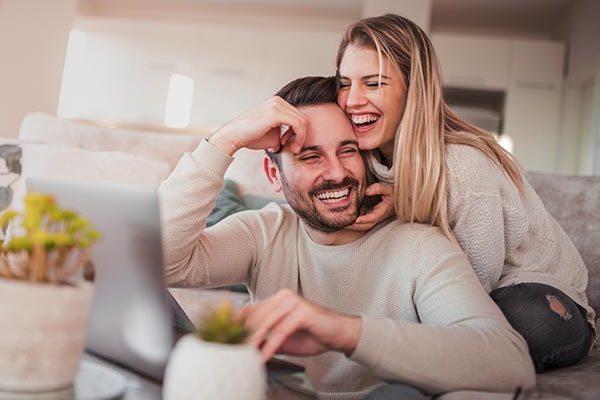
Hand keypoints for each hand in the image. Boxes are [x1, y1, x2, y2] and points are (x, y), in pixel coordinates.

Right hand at [208, 96, 307, 155]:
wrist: (235, 136)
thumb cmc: (251, 136)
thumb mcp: (273, 135)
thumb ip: (286, 134)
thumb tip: (297, 142)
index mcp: (278, 103)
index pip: (298, 116)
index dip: (299, 132)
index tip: (291, 144)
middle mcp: (278, 101)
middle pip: (302, 117)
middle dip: (301, 135)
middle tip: (294, 148)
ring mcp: (277, 105)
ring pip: (302, 121)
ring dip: (301, 137)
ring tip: (293, 148)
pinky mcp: (275, 113)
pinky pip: (297, 124)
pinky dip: (298, 136)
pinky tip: (289, 145)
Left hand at [238, 289, 360, 360]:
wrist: (340, 333)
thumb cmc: (314, 334)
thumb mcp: (285, 340)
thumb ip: (267, 341)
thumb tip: (247, 350)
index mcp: (278, 299)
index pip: (251, 310)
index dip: (237, 324)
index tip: (225, 339)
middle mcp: (284, 297)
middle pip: (256, 316)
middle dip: (243, 336)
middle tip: (231, 352)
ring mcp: (293, 302)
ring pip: (266, 322)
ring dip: (254, 341)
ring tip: (244, 356)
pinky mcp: (302, 312)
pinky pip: (281, 331)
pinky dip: (270, 345)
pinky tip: (264, 356)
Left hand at [348, 183, 394, 230]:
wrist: (397, 198)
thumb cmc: (393, 193)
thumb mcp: (388, 188)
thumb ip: (378, 188)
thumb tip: (367, 191)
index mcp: (382, 211)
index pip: (372, 217)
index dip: (364, 219)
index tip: (356, 220)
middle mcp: (378, 217)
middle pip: (366, 225)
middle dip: (355, 226)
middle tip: (344, 225)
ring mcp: (374, 218)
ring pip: (364, 226)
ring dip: (354, 227)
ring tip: (343, 225)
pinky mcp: (371, 217)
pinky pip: (363, 223)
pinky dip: (355, 224)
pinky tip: (347, 221)